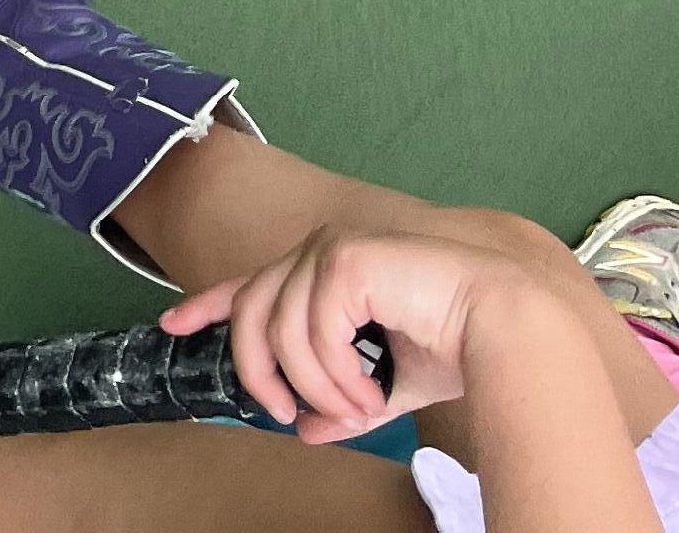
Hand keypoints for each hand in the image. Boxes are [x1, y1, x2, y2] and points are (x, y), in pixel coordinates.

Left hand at [159, 226, 541, 444]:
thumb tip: (307, 430)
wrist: (507, 325)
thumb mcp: (382, 382)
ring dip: (315, 385)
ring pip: (279, 330)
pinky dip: (333, 374)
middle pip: (250, 312)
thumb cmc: (456, 344)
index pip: (250, 284)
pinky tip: (367, 391)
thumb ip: (341, 400)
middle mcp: (321, 250)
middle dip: (259, 373)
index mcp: (325, 270)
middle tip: (288, 415)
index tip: (171, 324)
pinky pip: (310, 330)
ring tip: (357, 407)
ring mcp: (331, 248)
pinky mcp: (346, 258)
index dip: (206, 303)